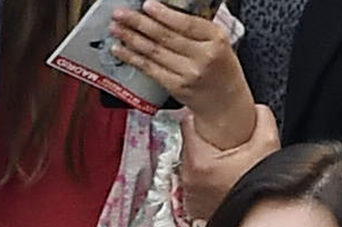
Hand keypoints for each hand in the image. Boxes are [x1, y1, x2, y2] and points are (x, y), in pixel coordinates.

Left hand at [110, 0, 255, 149]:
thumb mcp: (217, 41)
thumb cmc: (219, 68)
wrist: (225, 102)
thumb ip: (195, 27)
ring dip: (131, 38)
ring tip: (116, 28)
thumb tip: (162, 13)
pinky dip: (133, 58)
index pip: (186, 24)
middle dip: (139, 23)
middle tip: (121, 14)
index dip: (164, 14)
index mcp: (215, 39)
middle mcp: (202, 57)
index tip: (147, 5)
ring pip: (154, 52)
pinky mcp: (176, 87)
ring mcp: (188, 74)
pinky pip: (150, 69)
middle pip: (165, 37)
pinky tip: (121, 50)